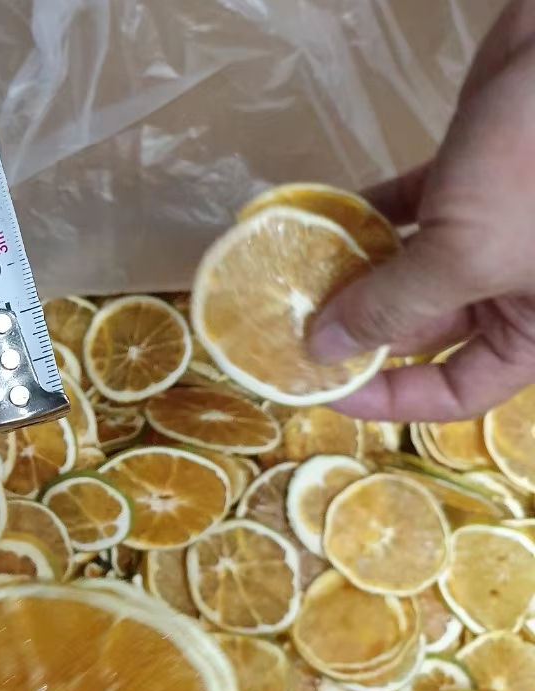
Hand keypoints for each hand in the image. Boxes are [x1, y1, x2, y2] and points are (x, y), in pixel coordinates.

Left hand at [308, 0, 534, 421]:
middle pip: (424, 334)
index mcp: (533, 329)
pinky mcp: (471, 182)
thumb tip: (323, 351)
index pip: (458, 392)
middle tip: (290, 333)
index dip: (391, 399)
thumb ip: (392, 306)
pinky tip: (323, 225)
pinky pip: (411, 216)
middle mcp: (512, 291)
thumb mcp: (467, 254)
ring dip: (356, 278)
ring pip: (411, 275)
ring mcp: (491, 235)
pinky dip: (370, 220)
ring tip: (294, 285)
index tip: (324, 388)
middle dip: (359, 333)